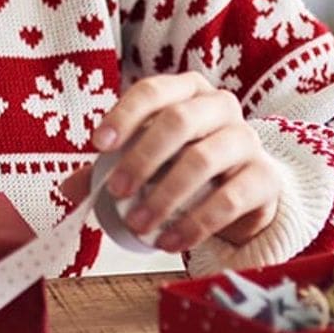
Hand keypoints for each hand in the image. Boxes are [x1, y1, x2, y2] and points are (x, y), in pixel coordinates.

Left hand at [86, 72, 281, 251]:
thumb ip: (109, 169)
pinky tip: (169, 241)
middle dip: (142, 158)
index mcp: (187, 91)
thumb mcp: (150, 160)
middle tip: (115, 192)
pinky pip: (230, 199)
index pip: (153, 91)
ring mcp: (247, 140)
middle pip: (179, 121)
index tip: (98, 145)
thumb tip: (67, 189)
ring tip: (138, 225)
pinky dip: (195, 223)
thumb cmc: (186, 166)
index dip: (124, 115)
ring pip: (204, 159)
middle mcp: (220, 107)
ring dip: (165, 195)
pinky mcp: (265, 178)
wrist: (246, 193)